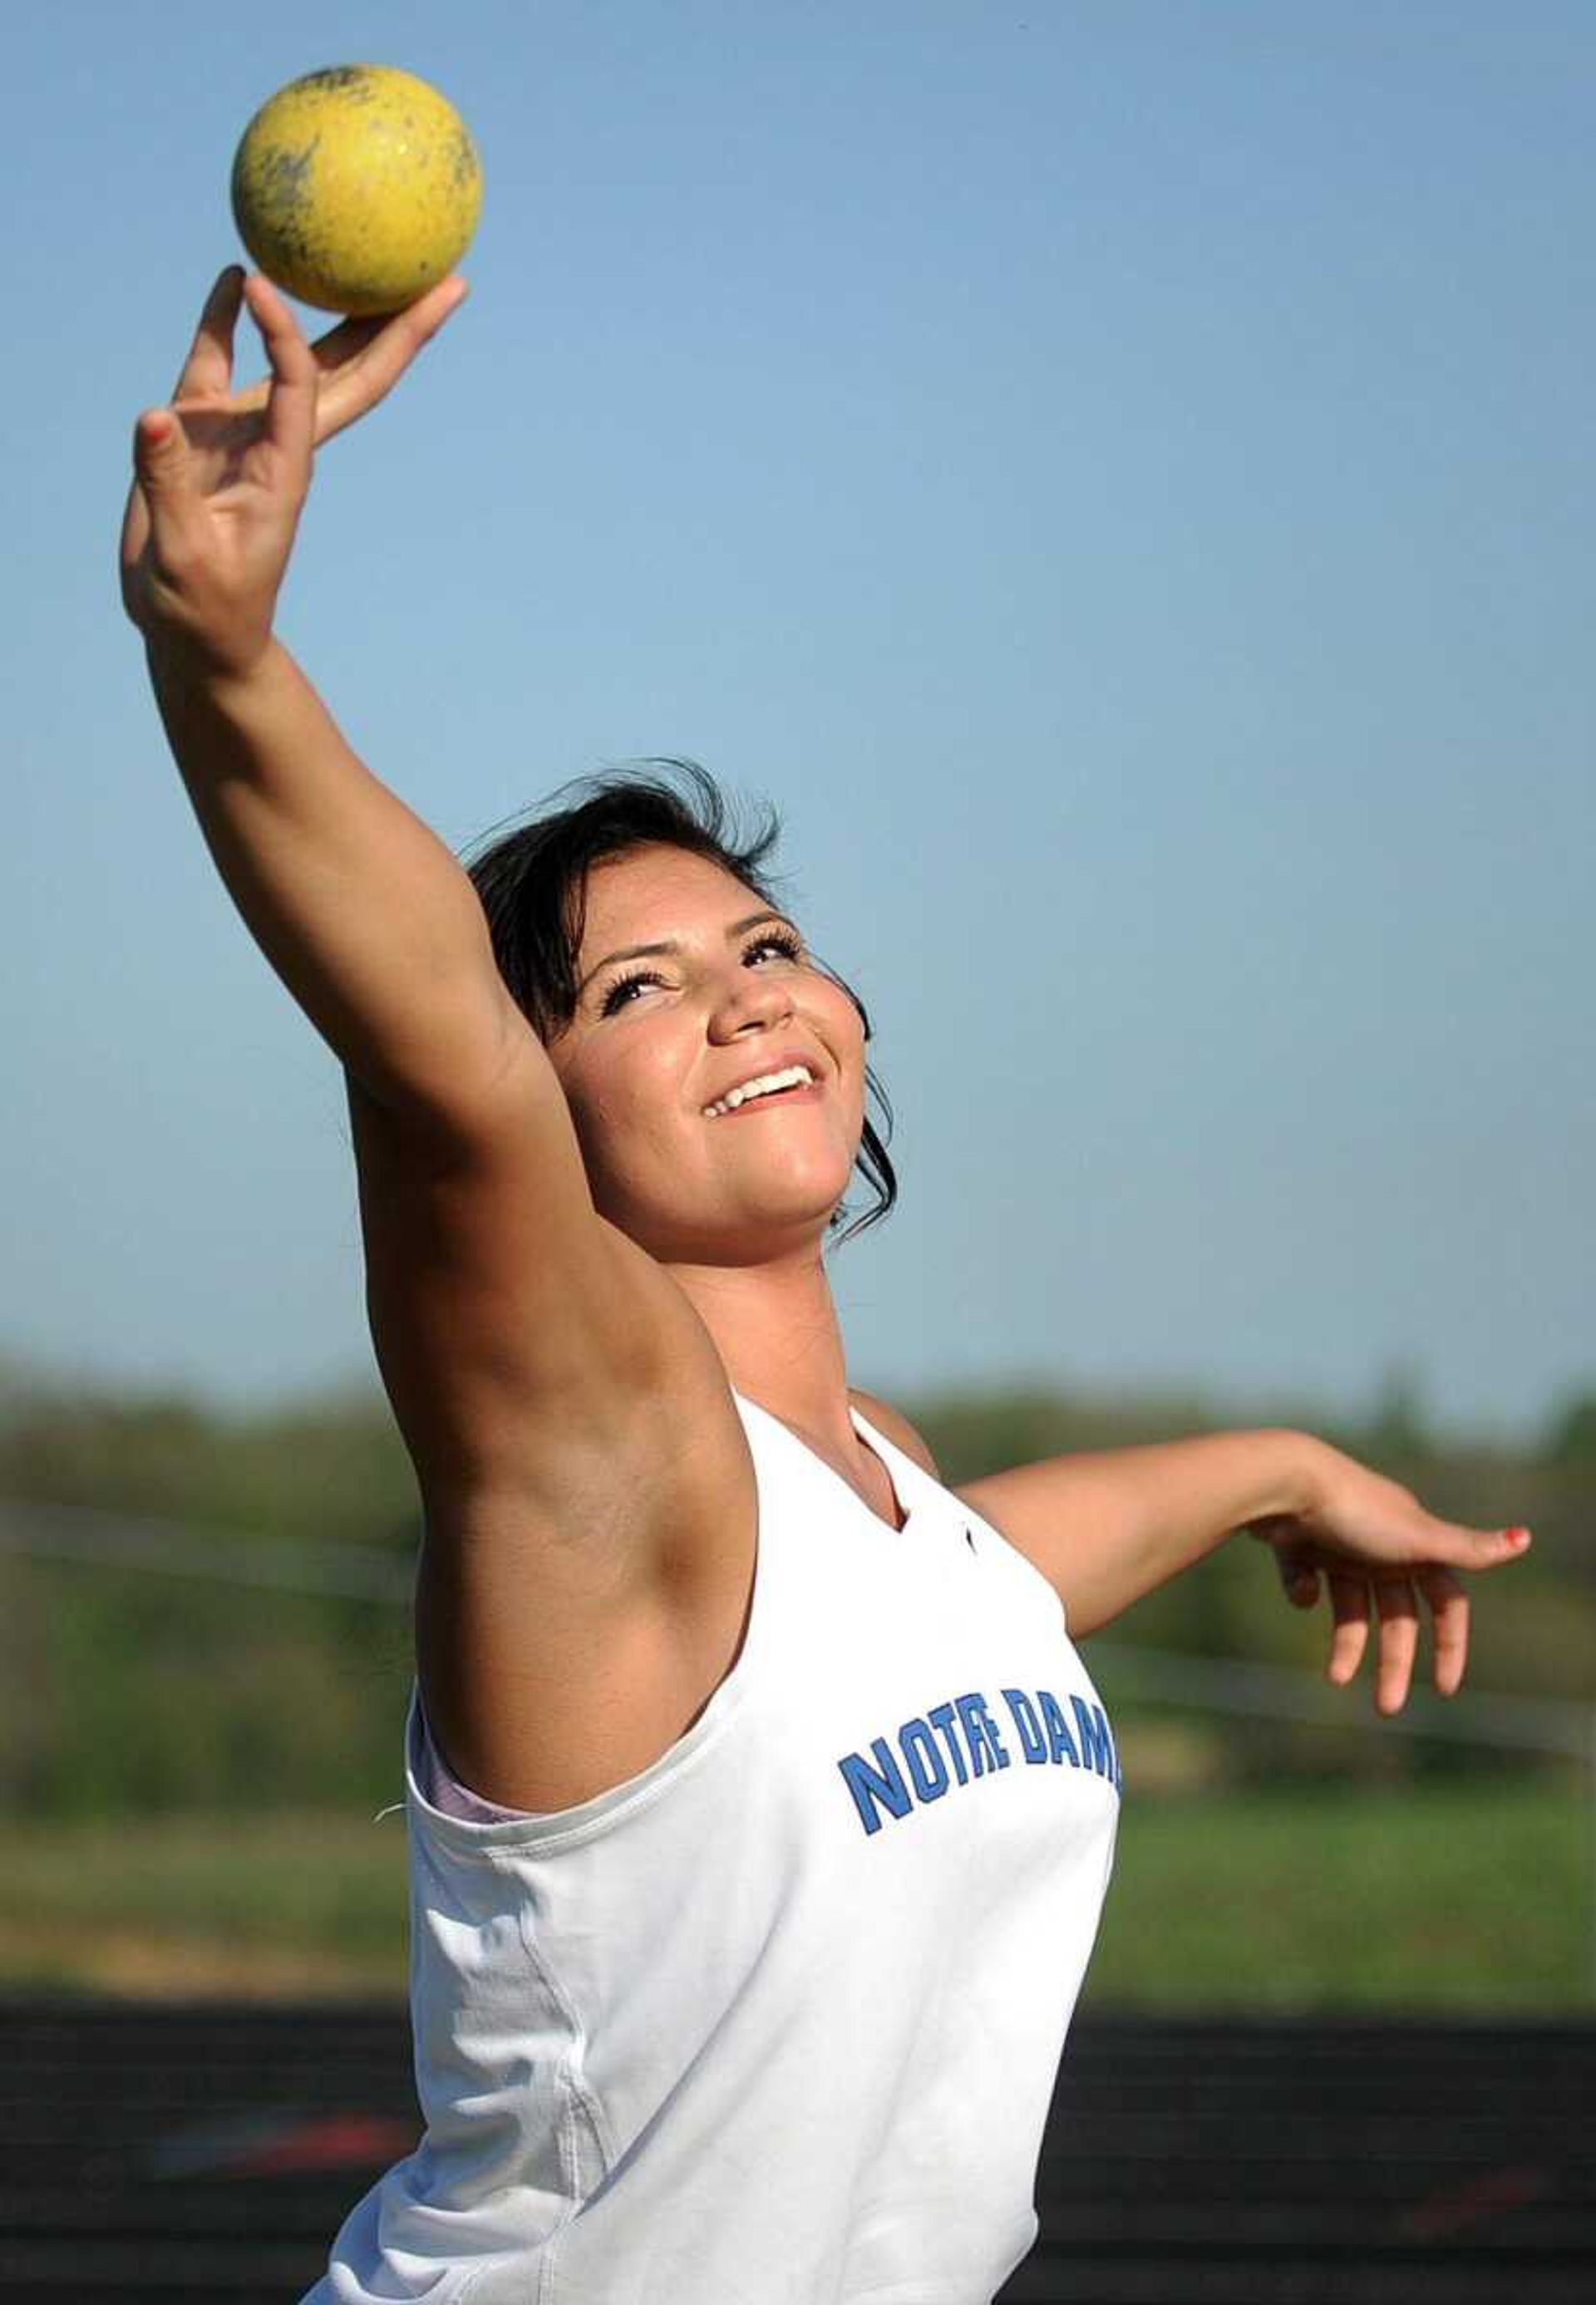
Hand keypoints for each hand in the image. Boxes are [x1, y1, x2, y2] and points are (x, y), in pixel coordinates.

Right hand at [120, 266, 466, 676]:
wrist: (195, 632)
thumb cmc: (202, 608)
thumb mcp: (183, 555)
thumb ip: (169, 485)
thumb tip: (154, 416)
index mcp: (286, 467)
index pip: (302, 385)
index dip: (288, 334)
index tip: (262, 287)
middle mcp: (280, 438)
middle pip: (356, 368)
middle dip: (403, 322)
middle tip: (449, 272)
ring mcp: (247, 430)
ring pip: (299, 355)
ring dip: (327, 305)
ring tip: (352, 249)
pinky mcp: (207, 431)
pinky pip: (218, 362)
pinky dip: (226, 319)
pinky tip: (233, 273)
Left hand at [1249, 1448, 1530, 1714]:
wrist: (1284, 1481)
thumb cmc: (1357, 1511)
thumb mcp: (1418, 1537)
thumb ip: (1469, 1548)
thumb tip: (1526, 1539)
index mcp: (1417, 1546)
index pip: (1446, 1604)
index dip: (1450, 1645)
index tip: (1444, 1689)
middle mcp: (1382, 1546)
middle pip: (1396, 1618)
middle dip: (1394, 1664)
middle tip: (1387, 1709)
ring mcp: (1339, 1546)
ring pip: (1350, 1609)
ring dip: (1347, 1646)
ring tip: (1335, 1680)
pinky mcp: (1300, 1544)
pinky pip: (1306, 1582)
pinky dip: (1303, 1591)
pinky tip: (1301, 1580)